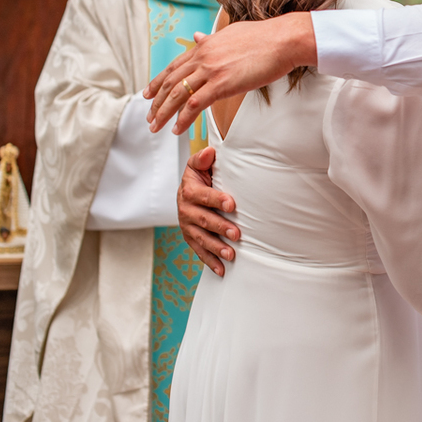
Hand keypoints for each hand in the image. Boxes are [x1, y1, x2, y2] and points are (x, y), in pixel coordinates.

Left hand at [145, 12, 316, 134]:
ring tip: (156, 126)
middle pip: (170, 82)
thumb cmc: (266, 37)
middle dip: (156, 102)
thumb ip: (212, 38)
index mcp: (205, 46)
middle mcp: (203, 57)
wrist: (284, 40)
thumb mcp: (232, 34)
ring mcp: (211, 70)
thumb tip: (199, 37)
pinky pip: (194, 104)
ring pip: (177, 94)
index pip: (174, 66)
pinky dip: (183, 119)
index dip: (158, 81)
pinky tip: (178, 129)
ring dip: (163, 113)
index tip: (149, 93)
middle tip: (149, 116)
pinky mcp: (222, 84)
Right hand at [177, 146, 241, 275]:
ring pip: (201, 238)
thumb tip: (210, 152)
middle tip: (236, 234)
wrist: (188, 191)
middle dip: (220, 227)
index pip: (203, 196)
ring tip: (231, 254)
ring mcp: (187, 225)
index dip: (217, 200)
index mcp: (189, 190)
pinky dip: (210, 261)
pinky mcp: (190, 238)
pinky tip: (222, 270)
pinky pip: (199, 251)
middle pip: (203, 220)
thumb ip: (203, 159)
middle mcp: (186, 209)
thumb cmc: (200, 176)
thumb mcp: (199, 165)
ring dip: (216, 247)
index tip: (232, 204)